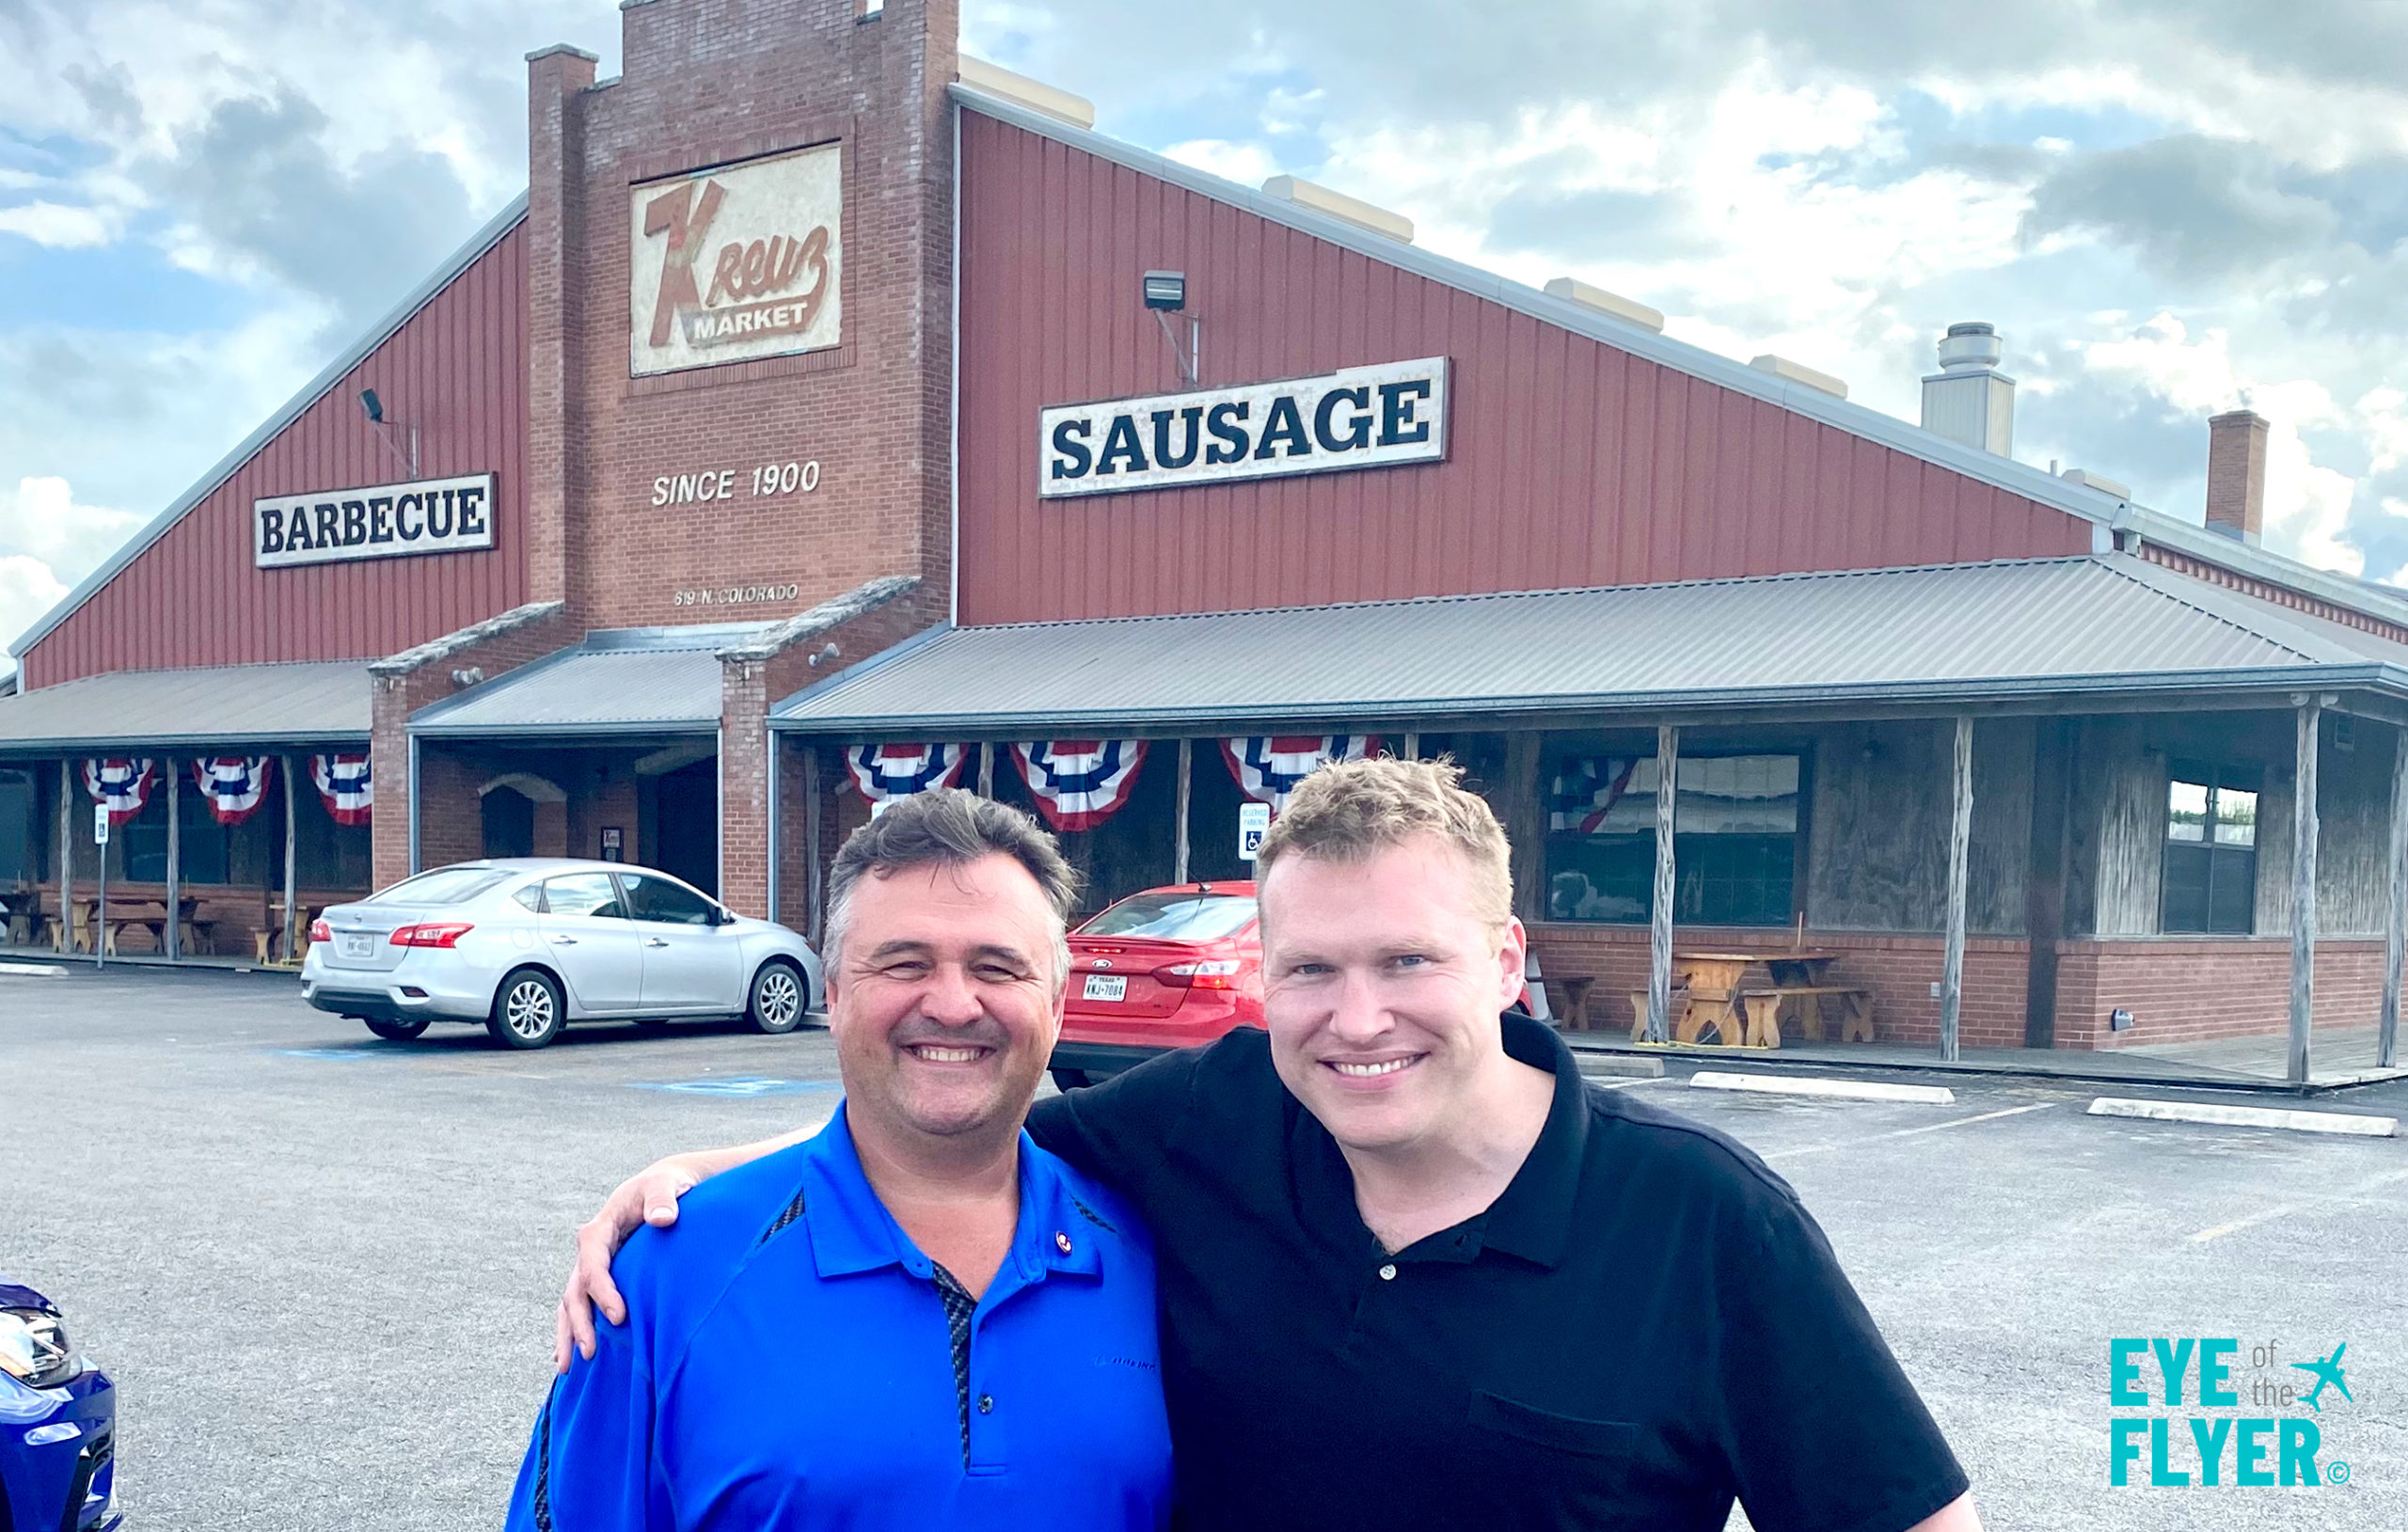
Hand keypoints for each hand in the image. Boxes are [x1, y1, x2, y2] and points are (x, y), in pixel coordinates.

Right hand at [552, 1153, 706, 1372]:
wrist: (663, 1187)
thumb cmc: (667, 1186)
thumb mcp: (666, 1185)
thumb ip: (663, 1199)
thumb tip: (661, 1219)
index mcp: (600, 1229)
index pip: (593, 1265)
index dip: (602, 1292)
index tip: (619, 1317)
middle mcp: (590, 1250)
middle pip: (575, 1290)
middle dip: (579, 1322)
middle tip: (589, 1353)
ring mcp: (592, 1265)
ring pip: (571, 1302)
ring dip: (568, 1333)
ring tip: (566, 1367)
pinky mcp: (601, 1277)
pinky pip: (581, 1305)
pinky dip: (574, 1328)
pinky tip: (570, 1355)